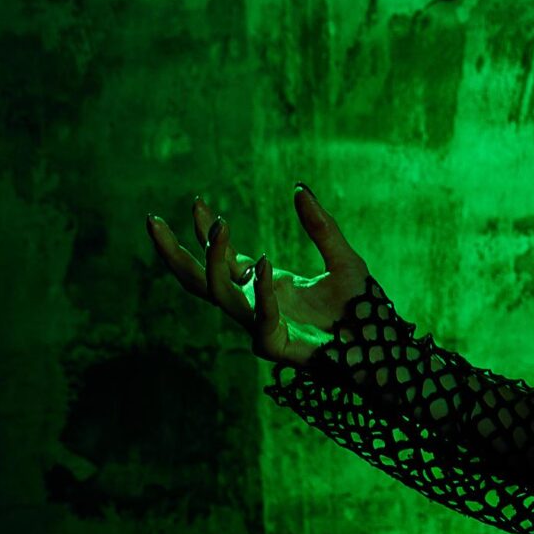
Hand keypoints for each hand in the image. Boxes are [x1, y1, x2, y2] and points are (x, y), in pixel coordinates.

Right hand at [146, 185, 372, 368]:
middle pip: (197, 281)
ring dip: (214, 259)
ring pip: (218, 294)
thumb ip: (321, 227)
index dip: (205, 232)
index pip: (222, 258)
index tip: (196, 202)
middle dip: (171, 253)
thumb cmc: (360, 307)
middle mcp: (254, 305)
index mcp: (264, 286)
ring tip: (219, 225)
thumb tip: (299, 187)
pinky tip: (265, 263)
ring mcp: (259, 326)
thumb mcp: (342, 257)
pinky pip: (258, 317)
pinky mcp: (273, 346)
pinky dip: (262, 290)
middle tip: (153, 221)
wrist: (381, 346)